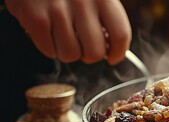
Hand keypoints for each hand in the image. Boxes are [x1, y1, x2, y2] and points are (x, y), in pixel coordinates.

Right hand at [5, 0, 131, 64]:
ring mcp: (57, 10)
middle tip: (85, 47)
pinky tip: (50, 33)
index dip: (118, 52)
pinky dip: (49, 47)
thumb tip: (112, 48)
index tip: (114, 57)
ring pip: (71, 55)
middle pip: (95, 52)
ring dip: (68, 52)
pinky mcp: (36, 17)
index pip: (120, 34)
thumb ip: (107, 17)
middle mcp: (82, 2)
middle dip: (90, 56)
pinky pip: (50, 50)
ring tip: (64, 37)